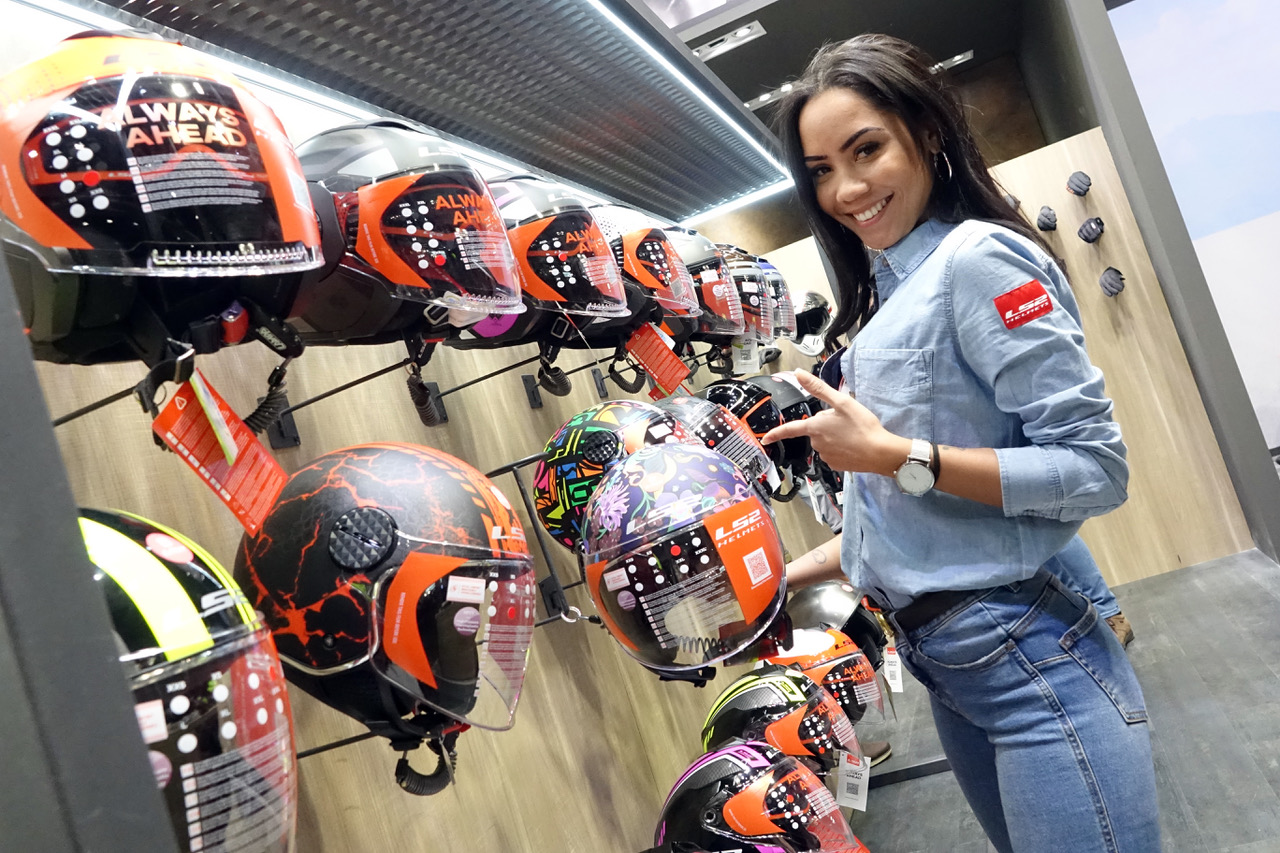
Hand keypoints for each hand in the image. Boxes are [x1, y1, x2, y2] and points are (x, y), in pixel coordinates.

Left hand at [760, 369, 906, 474]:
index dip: (776, 434)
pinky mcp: (836, 465)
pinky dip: (842, 448)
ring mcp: (826, 456)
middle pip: (815, 429)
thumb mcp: (841, 401)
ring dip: (835, 436)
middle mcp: (817, 443)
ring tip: (852, 433)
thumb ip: (818, 387)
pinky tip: (853, 445)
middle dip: (827, 424)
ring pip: (825, 441)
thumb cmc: (862, 425)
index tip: (765, 439)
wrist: (880, 452)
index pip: (790, 429)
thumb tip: (798, 373)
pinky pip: (834, 453)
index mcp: (815, 427)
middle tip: (846, 421)